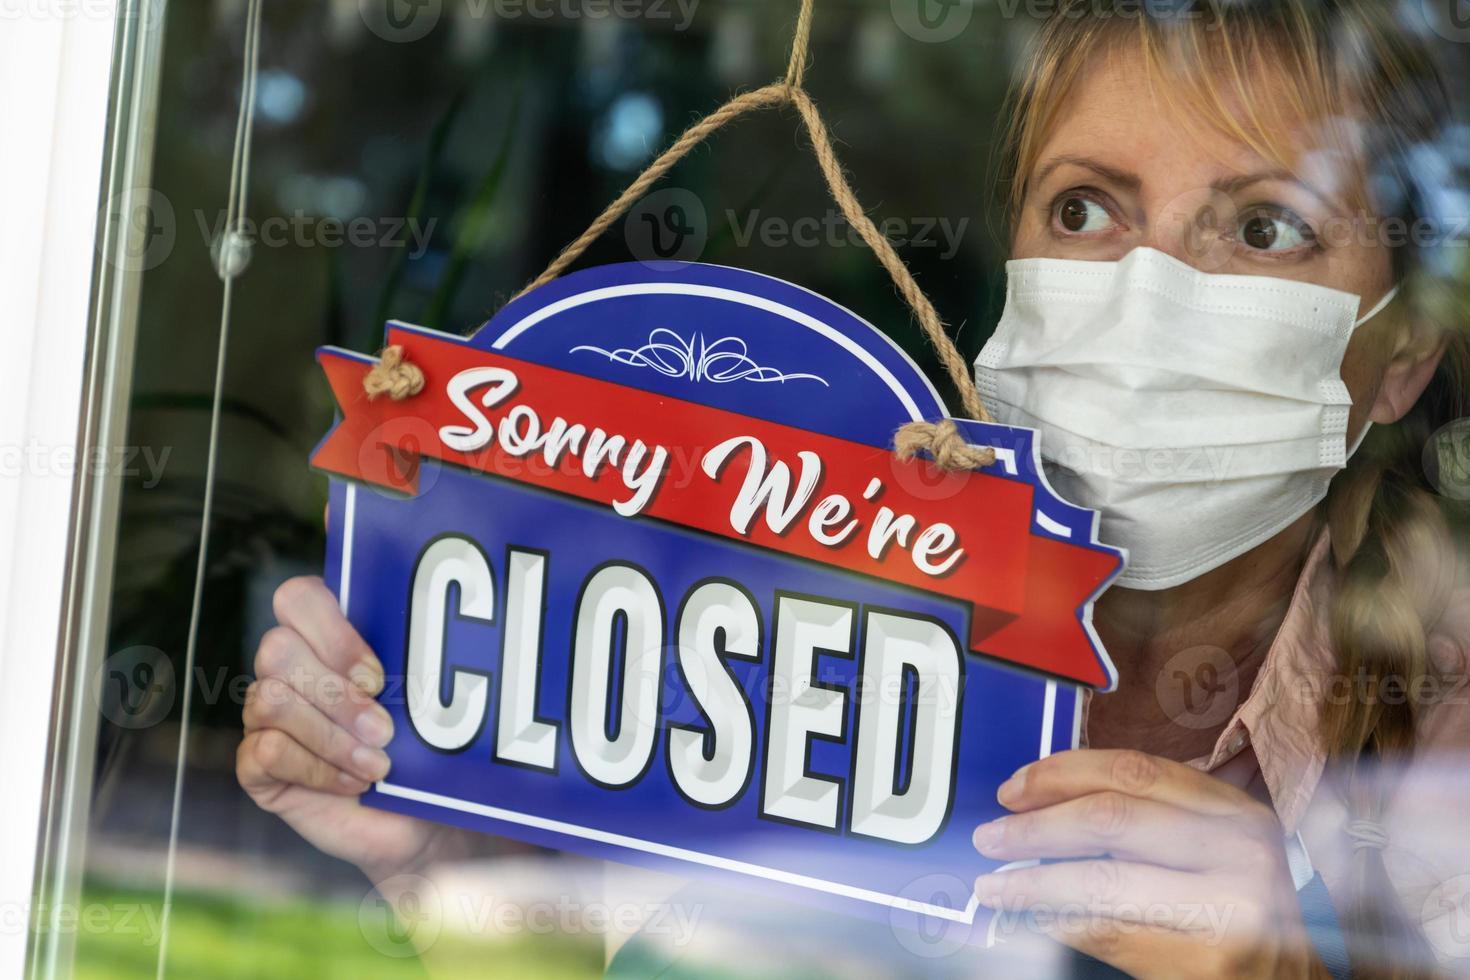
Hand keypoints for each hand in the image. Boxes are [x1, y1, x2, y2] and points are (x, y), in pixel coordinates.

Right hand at [237, 575, 466, 882]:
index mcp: (326, 638)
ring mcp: (266, 719)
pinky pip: (265, 752)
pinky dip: (317, 769)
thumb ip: (414, 661)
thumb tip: (439, 638)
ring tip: (378, 763)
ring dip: (330, 735)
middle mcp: (289, 671)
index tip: (378, 676)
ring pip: (268, 699)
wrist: (421, 819)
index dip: (333, 632)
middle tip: (384, 728)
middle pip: (276, 648)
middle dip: (335, 693)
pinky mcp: (258, 767)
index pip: (299, 597)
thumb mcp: (426, 699)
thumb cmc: (425, 749)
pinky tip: (355, 782)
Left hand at [970, 749, 1328, 978]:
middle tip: (991, 835)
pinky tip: (1029, 917)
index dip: (1062, 774)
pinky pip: (1107, 932)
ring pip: (1101, 880)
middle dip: (1037, 826)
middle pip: (1111, 819)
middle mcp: (1237, 851)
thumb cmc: (1236, 909)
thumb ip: (1146, 815)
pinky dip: (1057, 921)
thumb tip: (1039, 801)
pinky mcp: (1203, 960)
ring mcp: (1226, 908)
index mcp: (1234, 809)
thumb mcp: (1211, 845)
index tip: (1015, 787)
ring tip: (993, 884)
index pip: (1132, 771)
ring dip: (1033, 881)